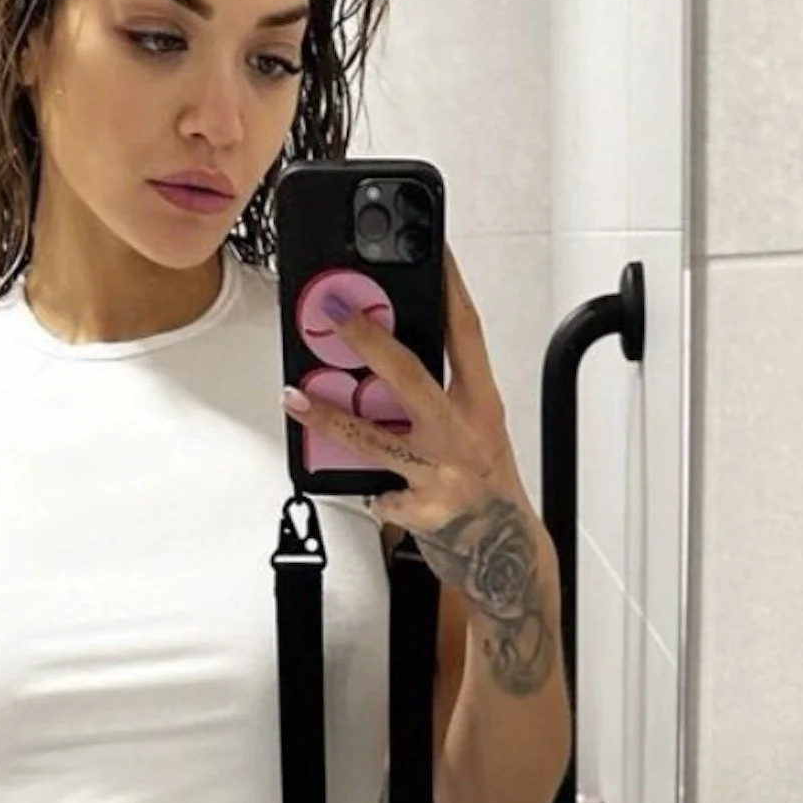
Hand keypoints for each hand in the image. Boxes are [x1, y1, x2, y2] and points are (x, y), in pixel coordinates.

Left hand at [279, 244, 558, 691]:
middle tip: (331, 312)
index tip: (431, 247)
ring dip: (331, 417)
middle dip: (368, 340)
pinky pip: (380, 493)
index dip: (450, 285)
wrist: (509, 555)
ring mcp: (446, 471)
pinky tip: (374, 495)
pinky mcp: (427, 510)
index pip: (466, 331)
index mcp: (482, 401)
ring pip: (377, 438)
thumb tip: (385, 358)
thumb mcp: (476, 430)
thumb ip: (442, 396)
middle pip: (412, 374)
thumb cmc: (485, 484)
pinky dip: (373, 493)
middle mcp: (467, 430)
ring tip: (293, 398)